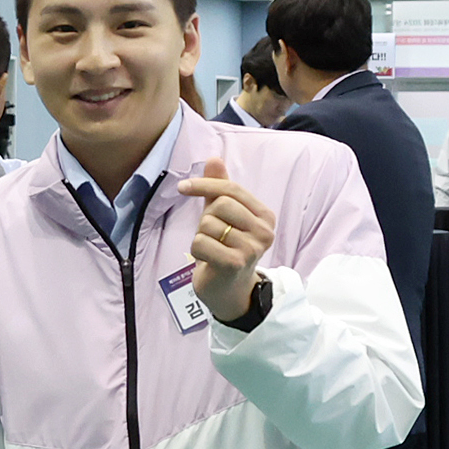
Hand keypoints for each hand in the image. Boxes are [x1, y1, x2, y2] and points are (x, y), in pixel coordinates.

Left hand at [177, 157, 275, 323]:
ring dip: (201, 236)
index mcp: (265, 215)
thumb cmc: (225, 248)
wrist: (228, 290)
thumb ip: (219, 189)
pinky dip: (196, 250)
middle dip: (206, 218)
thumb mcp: (223, 216)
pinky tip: (208, 260)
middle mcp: (264, 231)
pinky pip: (200, 243)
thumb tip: (214, 159)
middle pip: (220, 205)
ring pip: (208, 224)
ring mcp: (252, 248)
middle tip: (212, 235)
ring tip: (213, 249)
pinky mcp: (235, 263)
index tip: (183, 187)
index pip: (232, 189)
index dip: (205, 184)